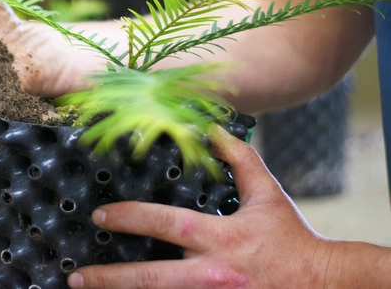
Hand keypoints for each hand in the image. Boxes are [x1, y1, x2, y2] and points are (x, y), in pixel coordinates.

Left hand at [67, 128, 335, 287]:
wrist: (325, 285)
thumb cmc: (291, 238)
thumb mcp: (267, 194)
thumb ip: (240, 160)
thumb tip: (214, 128)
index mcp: (221, 237)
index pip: (166, 224)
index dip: (130, 218)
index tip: (100, 216)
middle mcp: (213, 273)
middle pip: (152, 278)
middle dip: (111, 278)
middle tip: (77, 276)